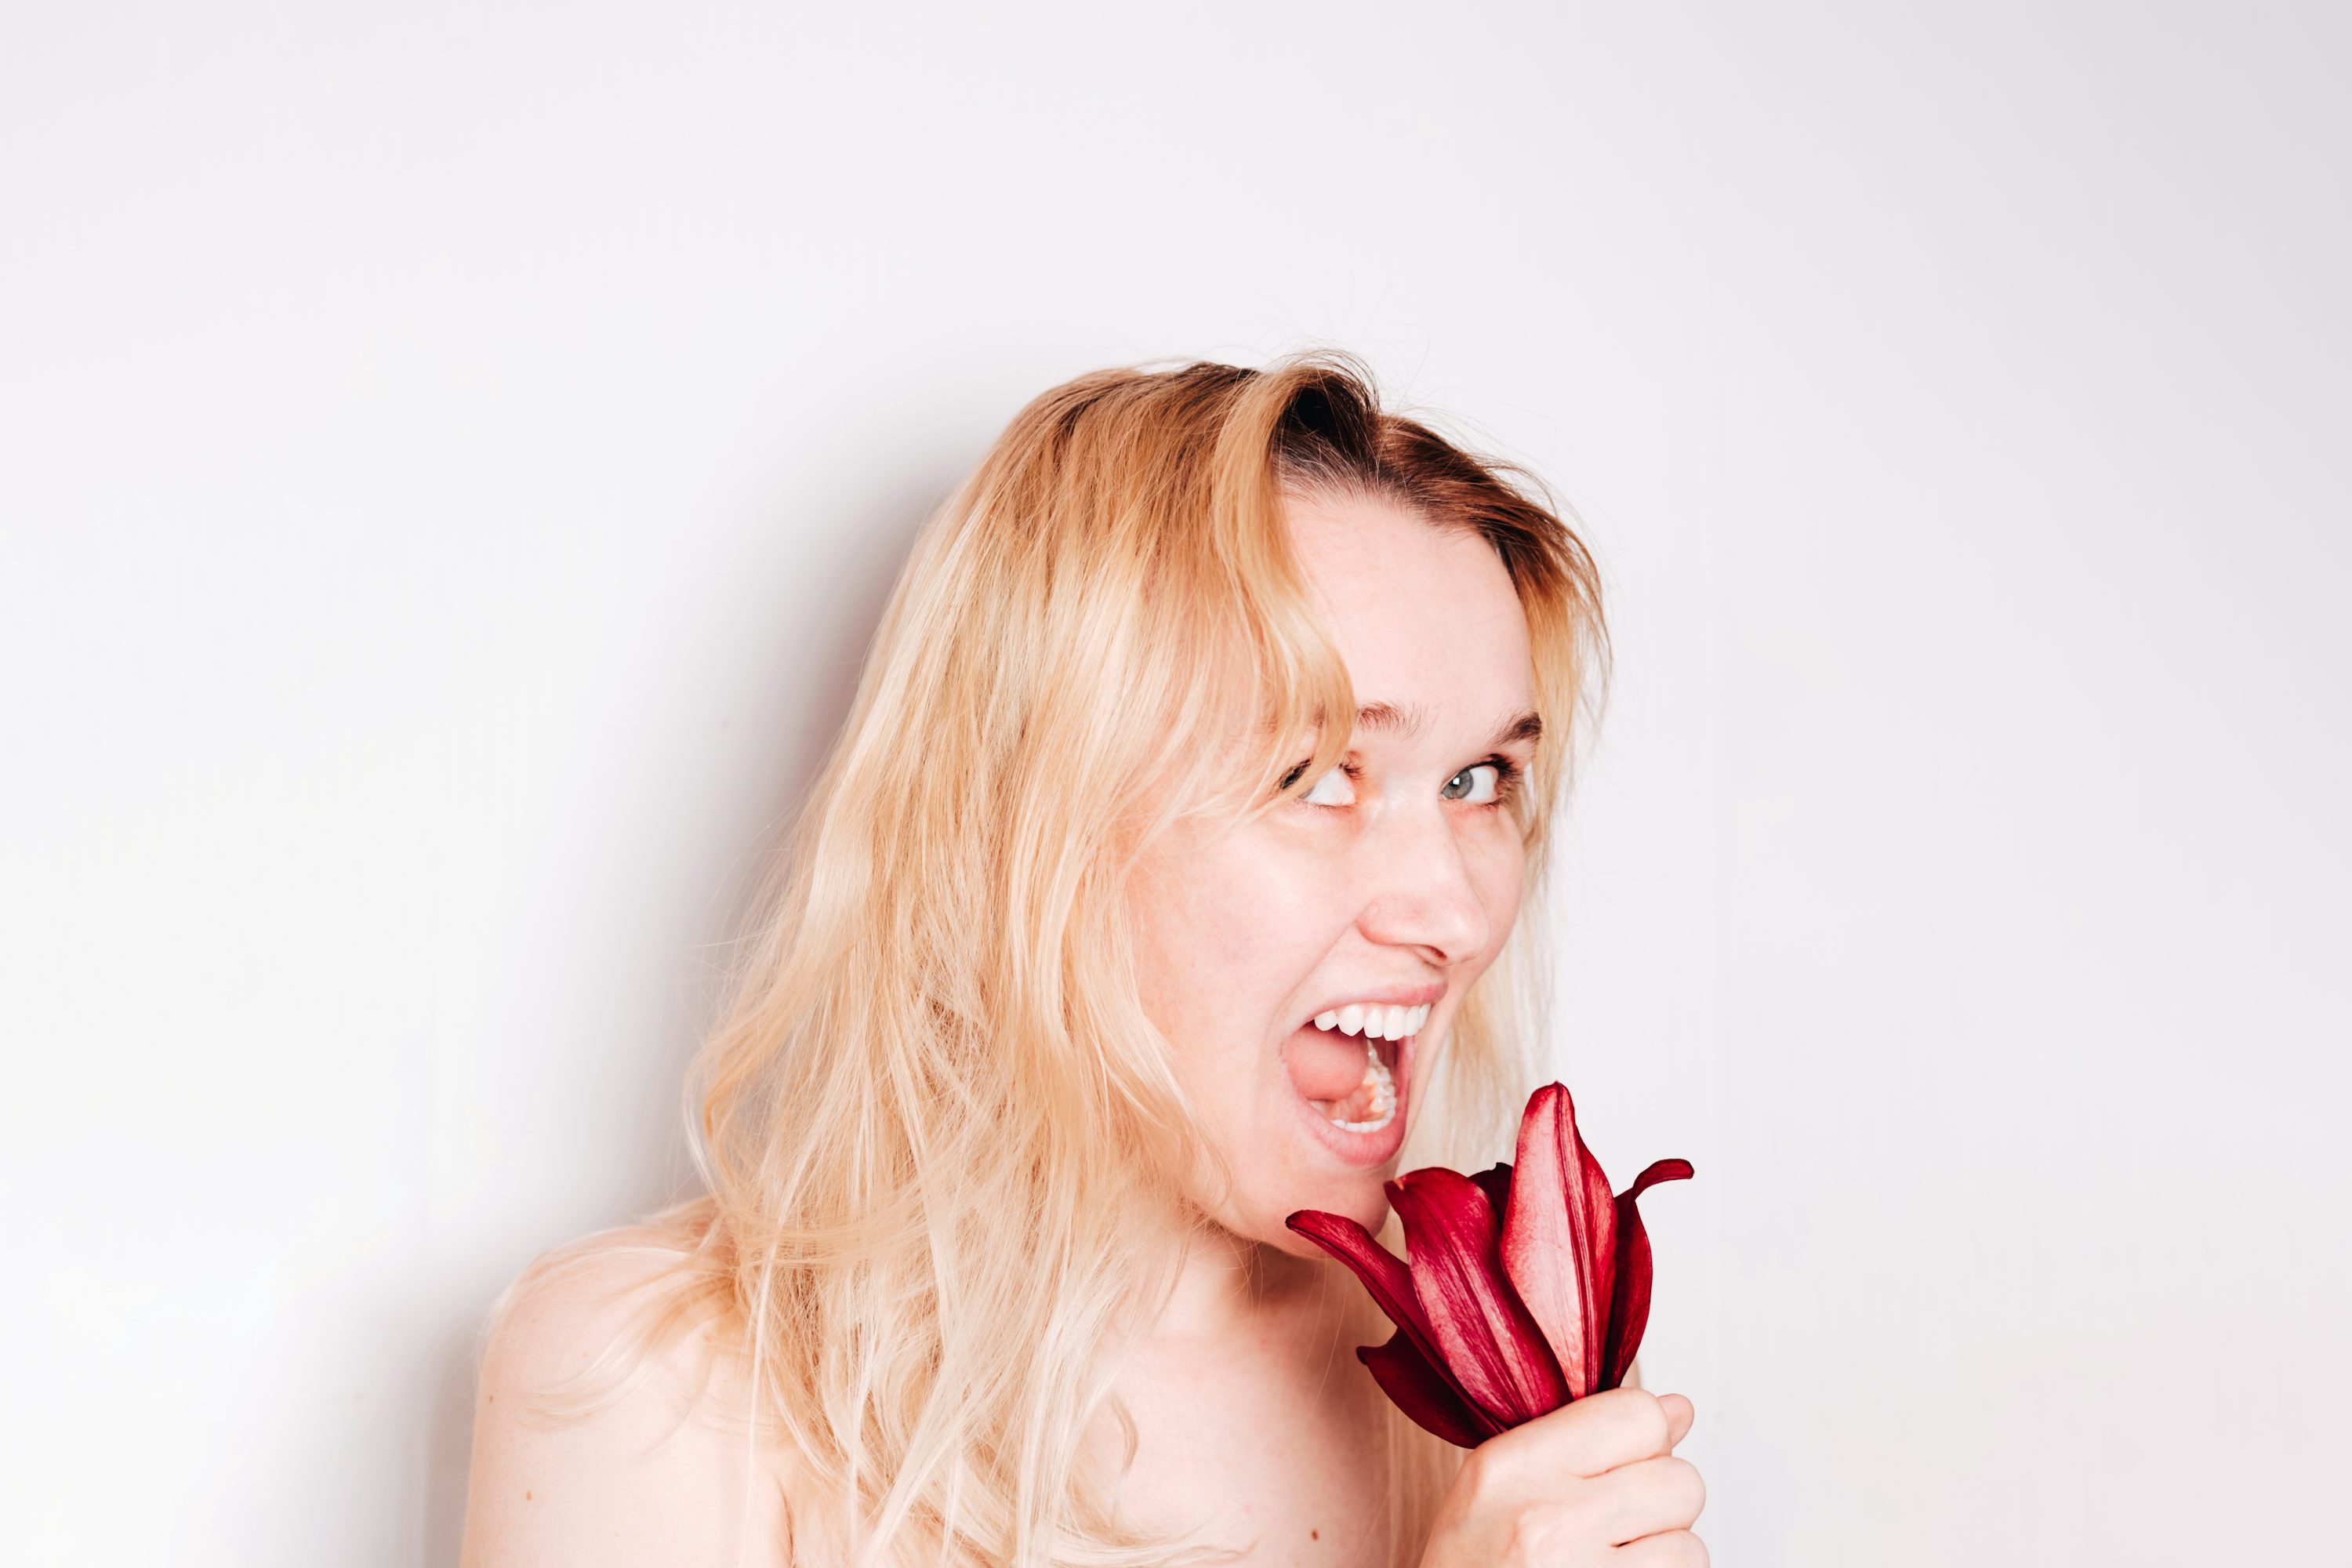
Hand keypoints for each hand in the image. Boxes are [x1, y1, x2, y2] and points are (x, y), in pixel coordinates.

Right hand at [1414, 1388, 1705, 1566]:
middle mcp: (1548, 1521)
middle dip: (1662, 1503)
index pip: (1636, 1415)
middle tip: (1617, 1524)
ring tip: (1610, 1562)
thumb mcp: (1498, 1486)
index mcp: (1514, 1467)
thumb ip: (1584, 1437)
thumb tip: (1677, 1411)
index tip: (1626, 1461)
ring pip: (1689, 1544)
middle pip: (1679, 1481)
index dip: (1646, 1438)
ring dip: (1663, 1555)